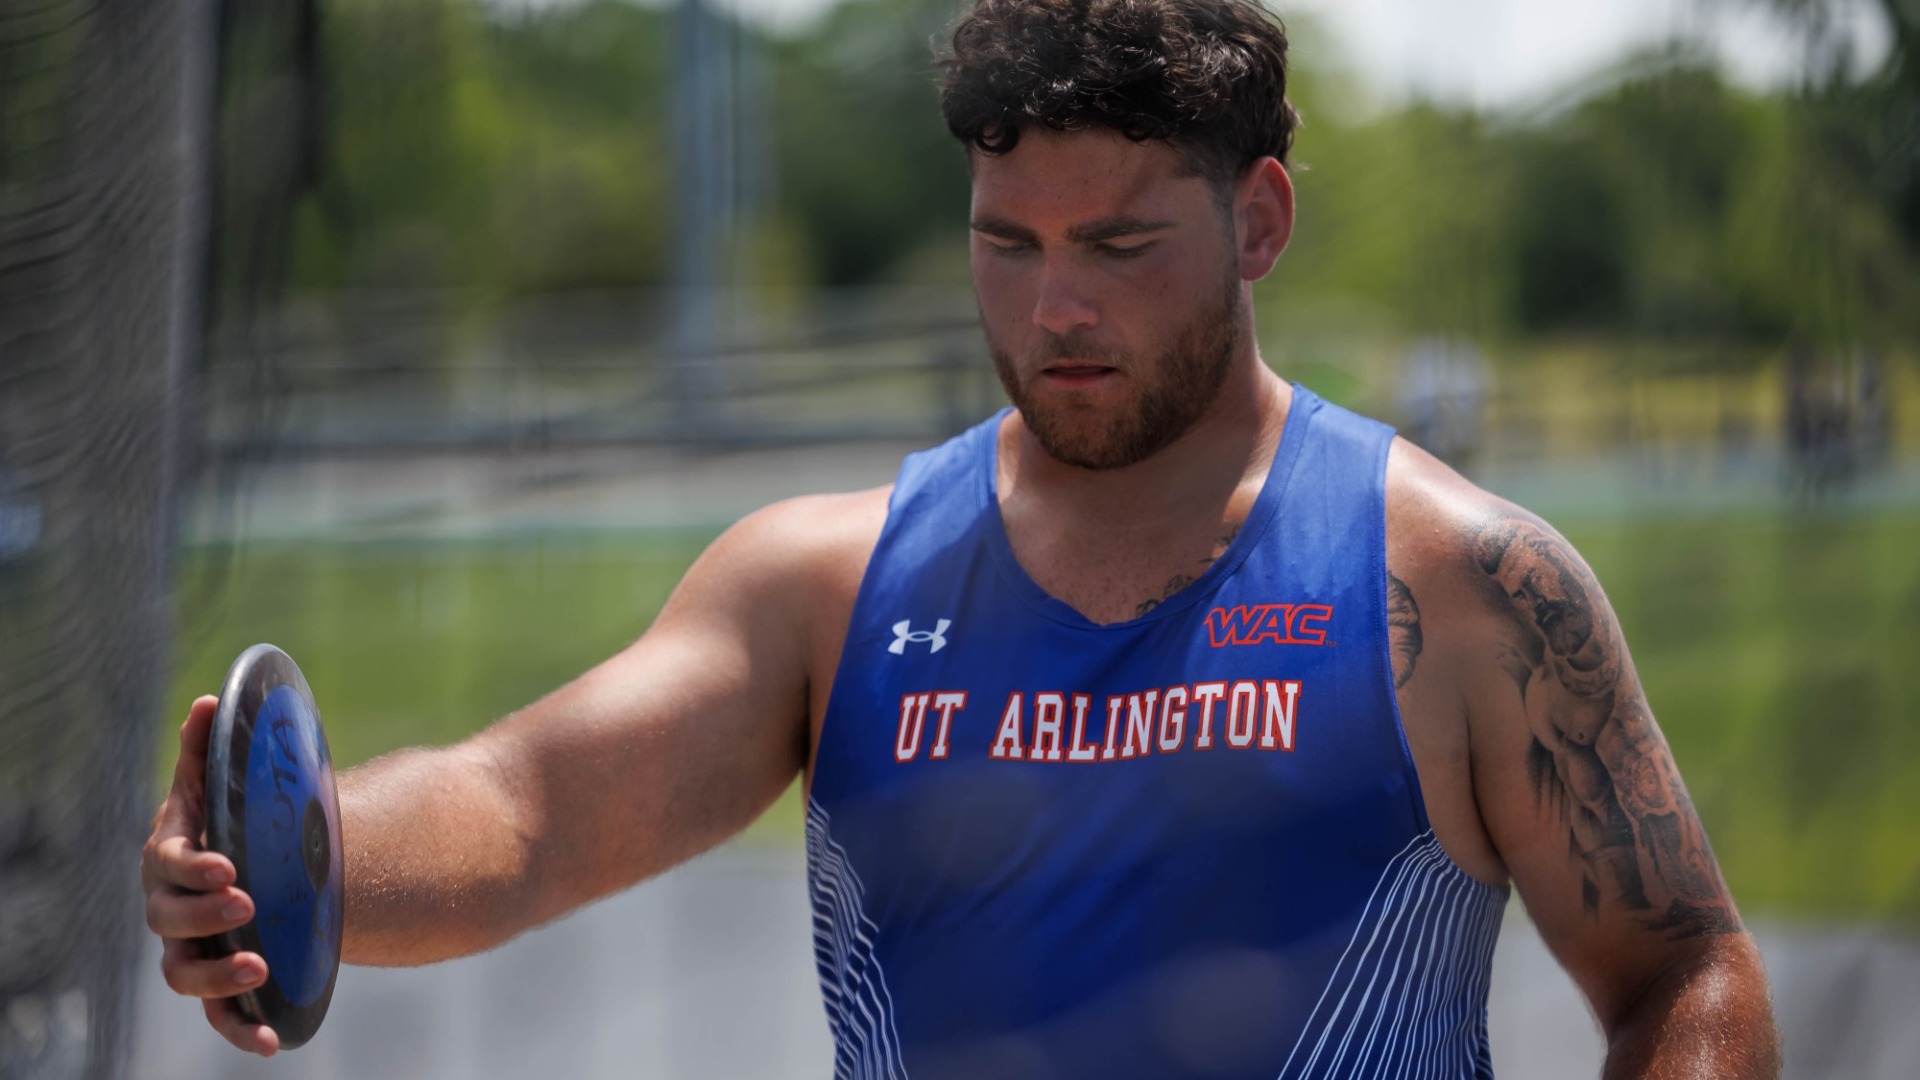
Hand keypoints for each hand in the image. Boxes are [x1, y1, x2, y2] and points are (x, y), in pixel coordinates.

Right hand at [140, 695, 280, 1055]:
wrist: (261, 863)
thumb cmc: (235, 818)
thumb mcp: (226, 783)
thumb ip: (212, 750)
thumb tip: (209, 700)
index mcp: (172, 856)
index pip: (167, 865)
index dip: (193, 869)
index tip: (231, 869)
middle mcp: (171, 907)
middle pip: (167, 922)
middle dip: (204, 917)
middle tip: (248, 906)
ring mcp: (191, 949)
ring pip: (182, 973)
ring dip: (215, 977)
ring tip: (257, 967)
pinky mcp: (220, 984)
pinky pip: (220, 1016)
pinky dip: (240, 1030)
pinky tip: (273, 1043)